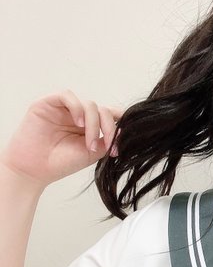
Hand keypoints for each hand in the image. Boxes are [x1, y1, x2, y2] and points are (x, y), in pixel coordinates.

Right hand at [0, 90, 123, 186]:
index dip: (120, 122)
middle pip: (103, 110)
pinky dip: (77, 108)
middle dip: (109, 127)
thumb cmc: (61, 163)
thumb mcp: (92, 153)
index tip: (124, 140)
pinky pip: (67, 96)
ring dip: (94, 124)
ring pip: (89, 104)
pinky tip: (79, 124)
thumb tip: (123, 131)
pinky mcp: (48, 103)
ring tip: (89, 143)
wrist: (35, 170)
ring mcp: (64, 108)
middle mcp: (79, 115)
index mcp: (90, 126)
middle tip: (106, 146)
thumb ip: (107, 141)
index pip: (110, 115)